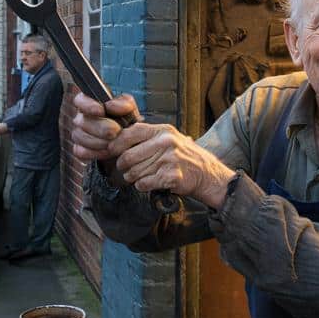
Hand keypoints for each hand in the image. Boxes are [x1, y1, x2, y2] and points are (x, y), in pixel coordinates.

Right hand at [69, 91, 139, 161]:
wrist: (129, 143)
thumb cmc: (127, 122)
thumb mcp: (129, 109)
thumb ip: (124, 102)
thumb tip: (114, 105)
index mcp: (91, 103)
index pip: (80, 99)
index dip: (88, 105)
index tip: (101, 111)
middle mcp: (81, 117)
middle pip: (81, 121)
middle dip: (100, 127)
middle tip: (116, 131)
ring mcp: (78, 133)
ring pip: (80, 136)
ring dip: (99, 141)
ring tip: (115, 143)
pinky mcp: (79, 149)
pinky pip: (81, 151)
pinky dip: (96, 152)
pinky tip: (108, 151)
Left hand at [111, 122, 235, 208]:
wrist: (206, 174)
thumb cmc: (184, 157)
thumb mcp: (169, 138)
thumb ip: (148, 137)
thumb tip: (117, 138)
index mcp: (163, 131)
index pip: (131, 133)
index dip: (117, 143)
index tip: (111, 150)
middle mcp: (166, 143)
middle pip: (128, 156)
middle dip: (122, 165)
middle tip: (125, 169)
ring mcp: (169, 159)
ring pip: (135, 172)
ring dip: (132, 178)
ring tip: (138, 177)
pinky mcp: (170, 176)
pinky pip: (144, 183)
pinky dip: (142, 186)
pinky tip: (148, 184)